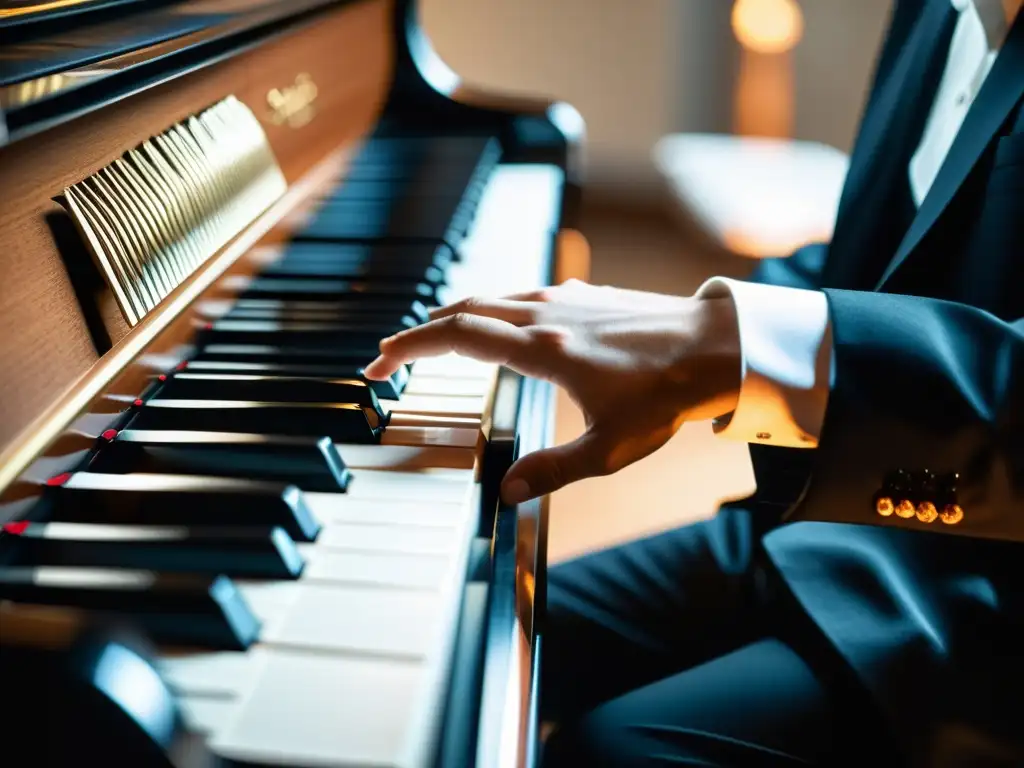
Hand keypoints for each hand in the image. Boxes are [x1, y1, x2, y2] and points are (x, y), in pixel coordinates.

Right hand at [364, 279, 741, 503]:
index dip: (407, 347)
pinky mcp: (580, 294)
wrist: (716, 345)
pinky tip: (494, 329)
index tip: (377, 364)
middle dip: (417, 333)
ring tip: (431, 342)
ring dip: (452, 318)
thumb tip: (505, 492)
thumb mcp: (609, 446)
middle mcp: (544, 313)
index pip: (454, 336)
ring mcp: (562, 297)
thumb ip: (552, 470)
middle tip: (389, 358)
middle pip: (461, 310)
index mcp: (541, 349)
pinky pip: (518, 294)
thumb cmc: (666, 395)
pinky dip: (488, 310)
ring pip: (489, 297)